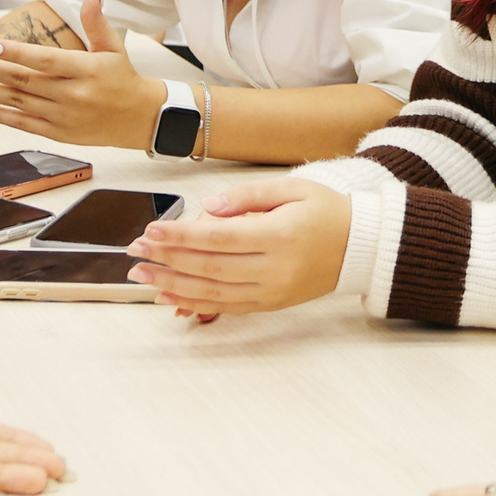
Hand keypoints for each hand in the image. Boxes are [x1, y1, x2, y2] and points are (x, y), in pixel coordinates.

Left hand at [0, 0, 164, 149]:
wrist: (142, 120)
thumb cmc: (124, 78)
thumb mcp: (114, 47)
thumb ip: (96, 20)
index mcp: (85, 71)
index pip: (43, 61)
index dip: (13, 53)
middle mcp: (71, 96)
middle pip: (20, 81)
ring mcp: (62, 117)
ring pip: (15, 103)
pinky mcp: (57, 133)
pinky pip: (21, 124)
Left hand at [123, 177, 351, 315]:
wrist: (361, 246)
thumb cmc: (326, 211)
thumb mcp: (293, 188)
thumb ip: (248, 196)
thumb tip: (207, 208)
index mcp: (280, 235)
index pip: (219, 238)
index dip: (181, 237)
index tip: (151, 231)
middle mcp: (276, 269)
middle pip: (210, 268)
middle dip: (167, 261)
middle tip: (135, 253)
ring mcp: (274, 291)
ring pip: (214, 293)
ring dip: (173, 286)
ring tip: (142, 278)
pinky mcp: (272, 304)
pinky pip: (228, 308)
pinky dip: (196, 304)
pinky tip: (171, 296)